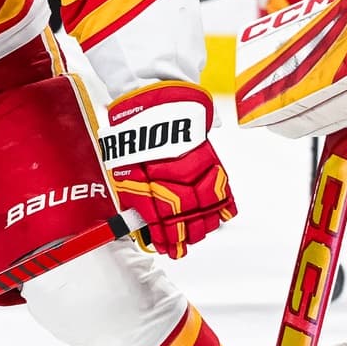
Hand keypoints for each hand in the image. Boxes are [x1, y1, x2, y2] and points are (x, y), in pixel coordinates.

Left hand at [102, 82, 235, 257]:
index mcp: (145, 182)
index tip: (165, 248)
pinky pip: (220, 186)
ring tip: (201, 234)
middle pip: (183, 218)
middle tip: (182, 248)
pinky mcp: (207, 157)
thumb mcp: (122, 162)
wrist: (154, 97)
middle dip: (184, 236)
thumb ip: (132, 191)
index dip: (163, 238)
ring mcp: (192, 168)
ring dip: (203, 224)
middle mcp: (170, 178)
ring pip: (204, 206)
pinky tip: (223, 216)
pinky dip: (224, 203)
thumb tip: (137, 216)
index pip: (157, 220)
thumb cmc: (134, 127)